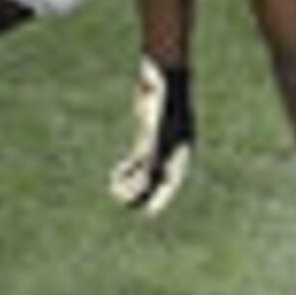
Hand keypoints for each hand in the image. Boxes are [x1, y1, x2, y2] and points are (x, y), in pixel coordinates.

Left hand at [107, 59, 195, 214]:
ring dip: (129, 185)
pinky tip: (116, 173)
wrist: (161, 77)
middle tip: (123, 198)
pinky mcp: (143, 140)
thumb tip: (143, 180)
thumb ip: (150, 154)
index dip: (159, 203)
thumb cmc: (164, 101)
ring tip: (115, 187)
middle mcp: (169, 155)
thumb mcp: (155, 130)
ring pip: (142, 176)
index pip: (170, 186)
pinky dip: (125, 172)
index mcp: (180, 155)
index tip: (147, 217)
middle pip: (155, 185)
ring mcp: (156, 148)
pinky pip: (134, 164)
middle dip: (140, 195)